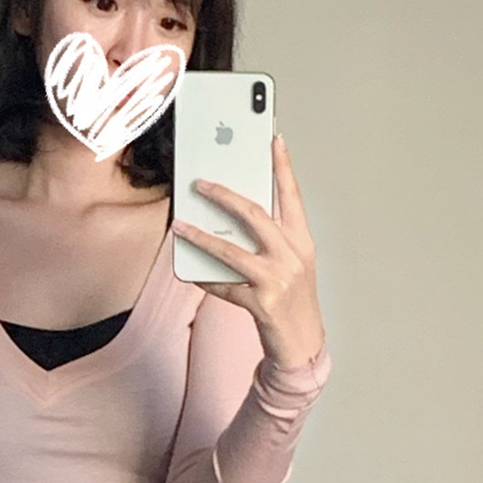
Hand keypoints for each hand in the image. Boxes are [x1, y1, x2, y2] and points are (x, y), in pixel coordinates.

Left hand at [171, 133, 326, 370]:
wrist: (303, 343)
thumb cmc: (294, 299)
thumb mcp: (291, 263)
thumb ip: (270, 238)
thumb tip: (233, 215)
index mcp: (302, 242)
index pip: (292, 196)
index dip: (283, 166)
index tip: (274, 139)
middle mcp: (293, 257)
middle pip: (255, 215)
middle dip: (224, 196)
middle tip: (200, 184)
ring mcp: (277, 281)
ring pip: (232, 251)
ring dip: (201, 236)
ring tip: (179, 225)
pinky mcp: (262, 304)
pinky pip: (224, 286)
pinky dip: (205, 277)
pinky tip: (190, 269)